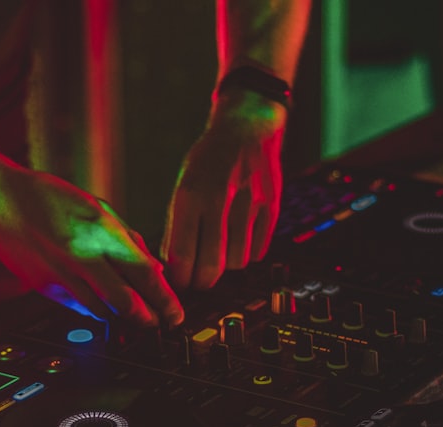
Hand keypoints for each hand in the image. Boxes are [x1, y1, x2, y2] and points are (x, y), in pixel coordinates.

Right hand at [0, 166, 183, 327]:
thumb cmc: (48, 197)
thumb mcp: (97, 207)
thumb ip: (127, 238)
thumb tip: (154, 268)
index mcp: (101, 230)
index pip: (144, 272)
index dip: (164, 298)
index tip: (174, 313)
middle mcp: (82, 255)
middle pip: (126, 301)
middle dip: (147, 319)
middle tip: (159, 325)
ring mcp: (61, 274)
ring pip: (102, 311)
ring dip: (122, 319)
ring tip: (136, 319)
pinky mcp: (45, 287)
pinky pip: (79, 308)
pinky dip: (97, 312)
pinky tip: (105, 309)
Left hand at [161, 90, 287, 289]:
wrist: (248, 127)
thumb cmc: (208, 160)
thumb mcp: (183, 185)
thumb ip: (177, 225)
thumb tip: (172, 267)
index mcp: (190, 194)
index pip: (182, 254)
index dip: (179, 278)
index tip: (178, 283)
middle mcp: (219, 199)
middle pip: (211, 266)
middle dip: (202, 282)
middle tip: (198, 281)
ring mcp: (249, 203)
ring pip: (236, 262)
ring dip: (226, 267)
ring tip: (219, 255)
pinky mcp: (271, 207)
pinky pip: (259, 251)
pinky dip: (247, 254)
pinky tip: (239, 242)